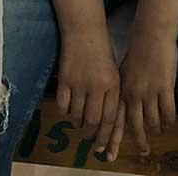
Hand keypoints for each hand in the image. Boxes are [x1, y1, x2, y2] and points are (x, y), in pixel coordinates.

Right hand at [55, 29, 121, 150]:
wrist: (84, 32)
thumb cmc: (102, 54)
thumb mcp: (113, 74)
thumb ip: (111, 96)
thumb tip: (107, 123)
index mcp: (112, 85)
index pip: (110, 118)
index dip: (106, 135)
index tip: (102, 146)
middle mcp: (97, 86)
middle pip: (93, 121)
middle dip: (91, 134)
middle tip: (89, 138)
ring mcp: (79, 83)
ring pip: (77, 115)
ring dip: (77, 124)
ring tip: (79, 123)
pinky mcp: (65, 80)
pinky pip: (63, 106)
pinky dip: (65, 113)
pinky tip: (68, 111)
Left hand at [117, 35, 177, 157]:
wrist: (151, 36)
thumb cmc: (137, 54)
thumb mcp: (122, 74)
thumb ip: (122, 92)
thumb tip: (122, 110)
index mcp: (120, 91)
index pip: (115, 121)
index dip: (112, 139)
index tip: (109, 154)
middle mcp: (133, 95)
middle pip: (135, 126)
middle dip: (140, 141)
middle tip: (144, 151)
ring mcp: (149, 92)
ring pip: (153, 121)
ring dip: (156, 130)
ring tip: (159, 132)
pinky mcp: (165, 88)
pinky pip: (168, 112)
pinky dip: (168, 121)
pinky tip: (169, 123)